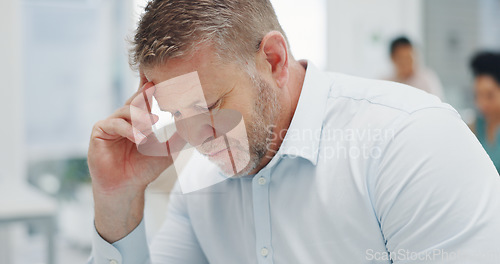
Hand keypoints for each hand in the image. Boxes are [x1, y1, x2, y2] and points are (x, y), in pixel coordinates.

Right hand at [88, 73, 184, 241]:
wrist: (126, 189)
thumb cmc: (144, 170)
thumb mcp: (166, 151)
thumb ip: (177, 137)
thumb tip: (196, 125)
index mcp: (137, 119)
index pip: (144, 100)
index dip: (150, 88)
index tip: (161, 78)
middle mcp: (122, 118)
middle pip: (135, 100)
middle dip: (146, 95)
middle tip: (157, 90)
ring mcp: (110, 124)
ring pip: (125, 111)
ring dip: (140, 117)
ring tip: (152, 125)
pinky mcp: (99, 132)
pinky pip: (113, 124)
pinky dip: (127, 129)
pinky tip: (139, 137)